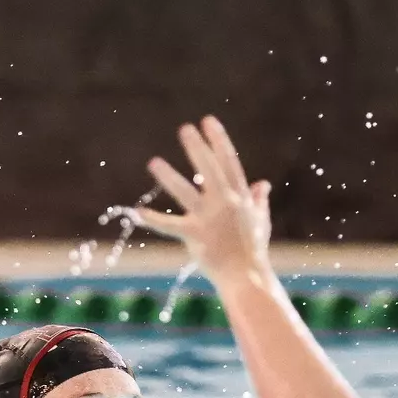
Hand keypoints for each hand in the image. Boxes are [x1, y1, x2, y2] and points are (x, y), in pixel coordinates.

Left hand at [133, 116, 272, 284]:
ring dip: (169, 176)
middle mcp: (225, 203)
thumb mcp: (259, 220)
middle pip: (209, 169)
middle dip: (196, 147)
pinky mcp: (196, 236)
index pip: (229, 162)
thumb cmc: (253, 250)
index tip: (208, 121)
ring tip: (153, 161)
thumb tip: (262, 183)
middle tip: (184, 128)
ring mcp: (210, 219)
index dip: (218, 140)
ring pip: (186, 192)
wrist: (247, 275)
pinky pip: (169, 226)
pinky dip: (153, 220)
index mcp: (240, 196)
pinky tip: (136, 212)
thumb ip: (258, 199)